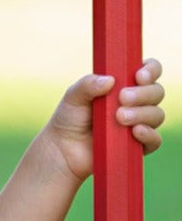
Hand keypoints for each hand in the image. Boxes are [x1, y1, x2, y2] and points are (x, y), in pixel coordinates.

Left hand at [46, 58, 164, 181]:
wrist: (63, 149)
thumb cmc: (70, 118)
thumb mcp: (74, 96)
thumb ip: (88, 84)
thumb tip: (110, 80)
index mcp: (125, 84)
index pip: (150, 71)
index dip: (151, 70)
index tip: (139, 76)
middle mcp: (137, 103)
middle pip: (157, 92)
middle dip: (143, 93)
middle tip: (122, 98)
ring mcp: (139, 124)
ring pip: (156, 115)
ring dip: (142, 114)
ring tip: (119, 117)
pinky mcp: (138, 146)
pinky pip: (154, 140)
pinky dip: (148, 135)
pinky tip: (135, 131)